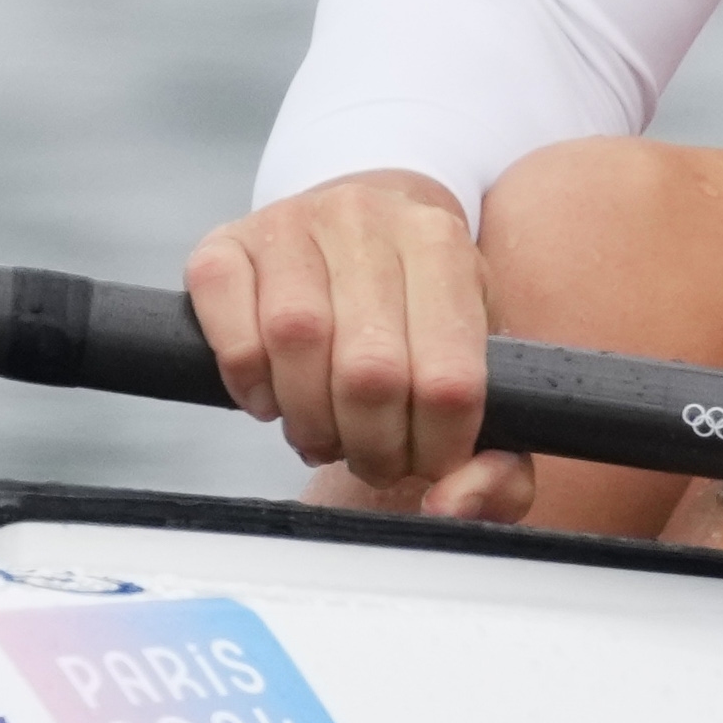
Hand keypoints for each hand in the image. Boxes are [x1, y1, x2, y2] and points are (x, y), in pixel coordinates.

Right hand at [179, 170, 527, 519]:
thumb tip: (452, 503)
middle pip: (370, 370)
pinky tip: (271, 397)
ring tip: (323, 432)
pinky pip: (232, 332)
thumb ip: (499, 466)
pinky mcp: (224, 245)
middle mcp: (369, 219)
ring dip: (308, 420)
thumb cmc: (418, 323)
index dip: (434, 449)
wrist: (354, 238)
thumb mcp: (480, 375)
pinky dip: (249, 386)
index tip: (425, 462)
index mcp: (444, 245)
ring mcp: (291, 223)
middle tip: (368, 455)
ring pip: (296, 341)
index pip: (449, 380)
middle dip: (369, 445)